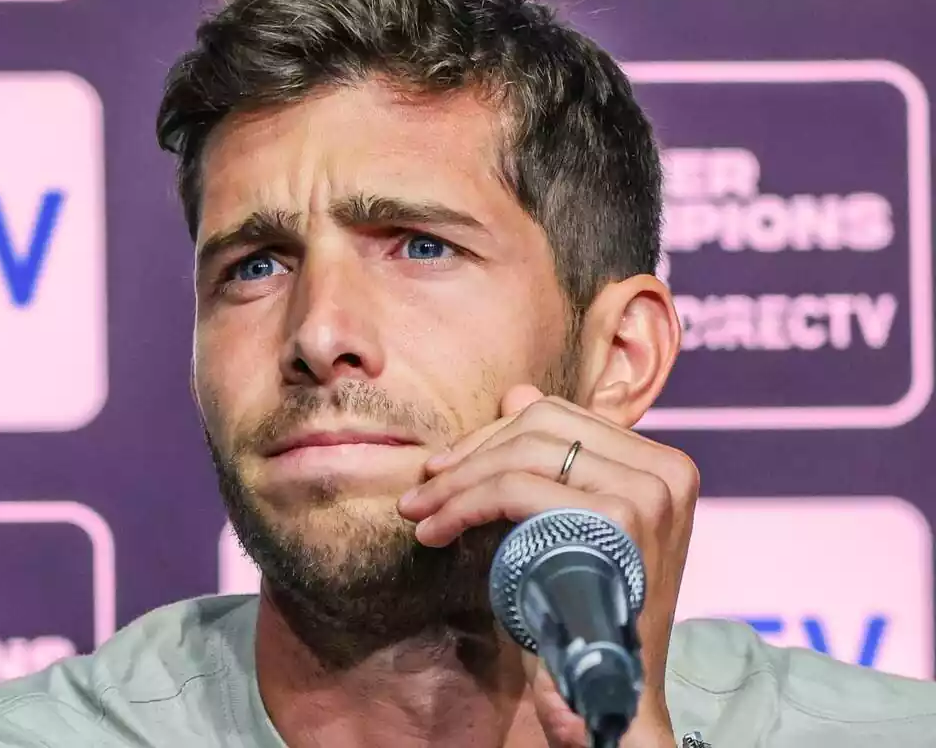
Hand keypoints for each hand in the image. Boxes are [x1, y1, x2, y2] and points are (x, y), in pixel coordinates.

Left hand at [396, 384, 698, 747]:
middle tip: (421, 496)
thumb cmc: (587, 610)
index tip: (444, 469)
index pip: (558, 414)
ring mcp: (647, 492)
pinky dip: (464, 505)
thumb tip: (514, 391)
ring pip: (522, 451)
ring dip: (458, 483)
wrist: (615, 695)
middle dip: (469, 455)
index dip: (491, 435)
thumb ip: (551, 457)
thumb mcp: (572, 522)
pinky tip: (436, 533)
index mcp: (663, 464)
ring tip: (422, 515)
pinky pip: (516, 489)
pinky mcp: (618, 519)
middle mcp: (666, 469)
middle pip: (539, 423)